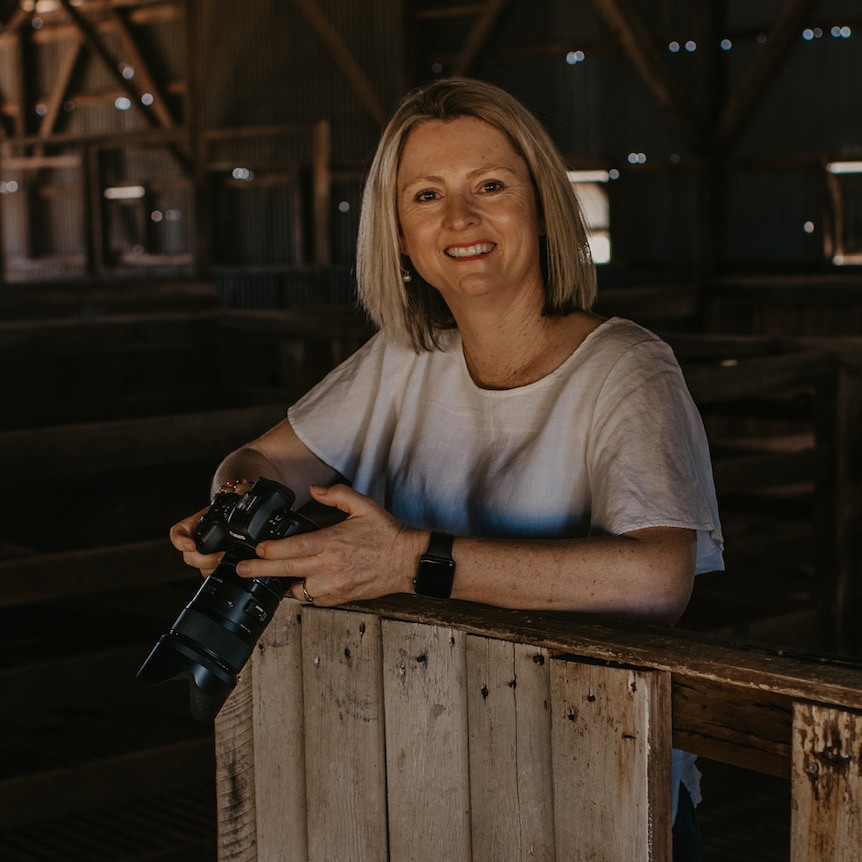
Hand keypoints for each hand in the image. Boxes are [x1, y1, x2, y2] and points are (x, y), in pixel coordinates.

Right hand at [169, 507, 224, 576]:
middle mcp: (191, 543)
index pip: (177, 534)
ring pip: (199, 567)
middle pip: (190, 557)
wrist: (227, 519)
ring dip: (212, 566)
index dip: (182, 542)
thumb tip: (234, 511)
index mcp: (187, 528)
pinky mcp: (208, 565)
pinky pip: (208, 571)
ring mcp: (199, 556)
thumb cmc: (220, 513)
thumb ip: (221, 510)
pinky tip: (227, 567)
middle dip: (205, 559)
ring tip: (226, 560)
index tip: (192, 545)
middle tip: (220, 556)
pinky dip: (217, 570)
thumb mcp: (217, 509)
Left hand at [236, 484, 425, 605]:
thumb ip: (335, 494)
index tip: (256, 548)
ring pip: (297, 590)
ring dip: (284, 583)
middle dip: (258, 570)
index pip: (290, 549)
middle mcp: (328, 567)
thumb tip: (314, 490)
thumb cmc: (387, 534)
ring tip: (273, 576)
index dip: (268, 550)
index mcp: (330, 543)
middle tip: (241, 570)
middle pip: (284, 571)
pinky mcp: (340, 598)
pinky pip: (313, 598)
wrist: (408, 562)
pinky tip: (301, 583)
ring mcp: (333, 586)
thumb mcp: (362, 505)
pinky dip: (305, 591)